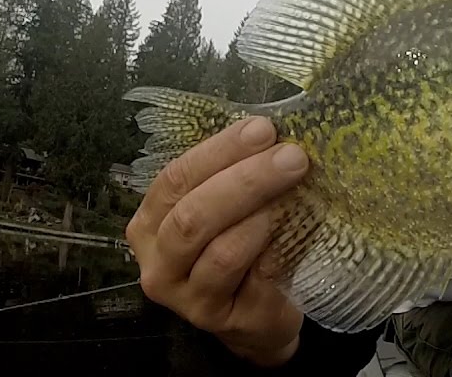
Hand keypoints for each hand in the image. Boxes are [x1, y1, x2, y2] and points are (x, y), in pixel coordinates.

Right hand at [125, 116, 309, 365]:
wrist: (259, 313)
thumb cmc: (241, 246)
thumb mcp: (226, 207)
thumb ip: (235, 173)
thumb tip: (273, 131)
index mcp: (151, 223)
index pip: (176, 179)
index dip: (219, 151)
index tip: (263, 129)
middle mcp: (159, 264)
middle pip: (193, 217)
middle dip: (245, 181)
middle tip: (291, 157)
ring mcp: (189, 300)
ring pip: (222, 253)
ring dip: (262, 217)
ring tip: (296, 192)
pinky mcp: (226, 321)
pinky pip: (256, 280)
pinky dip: (279, 250)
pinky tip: (300, 230)